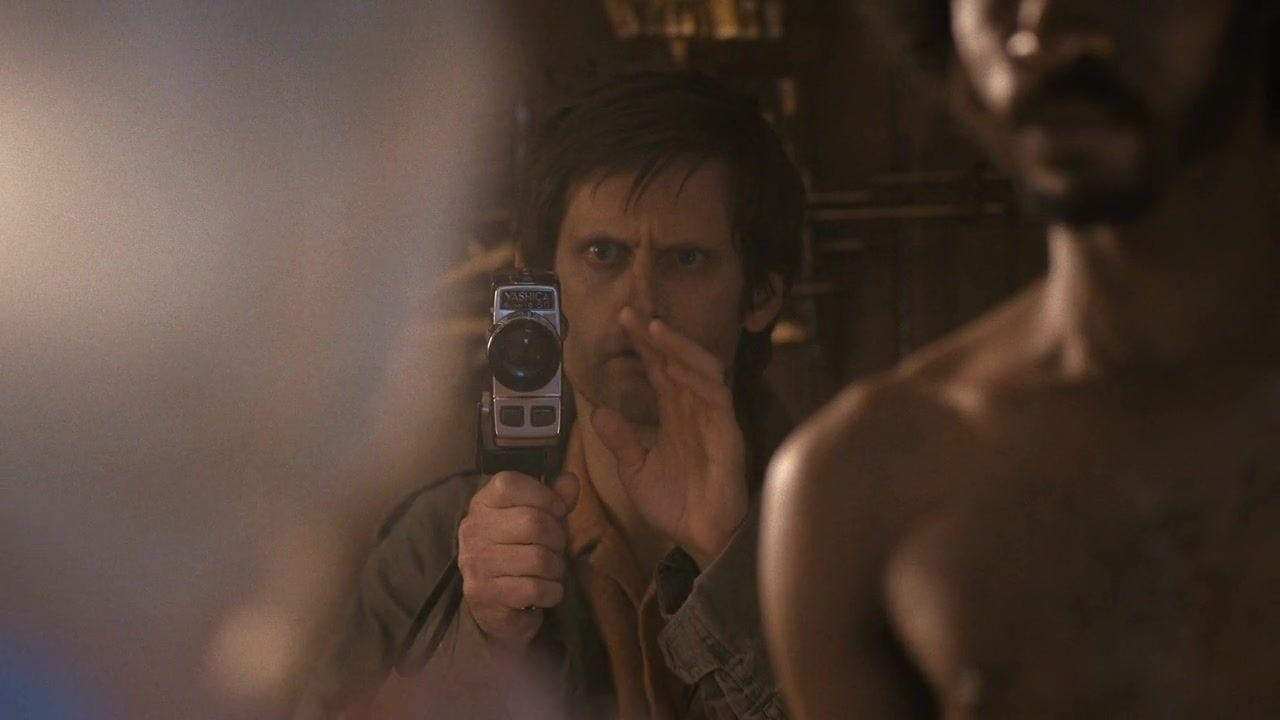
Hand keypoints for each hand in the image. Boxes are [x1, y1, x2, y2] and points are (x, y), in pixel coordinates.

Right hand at [457, 471, 578, 648]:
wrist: (498, 606)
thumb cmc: (521, 552)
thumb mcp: (539, 519)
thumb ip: (555, 498)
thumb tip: (570, 481)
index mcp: (483, 503)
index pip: (510, 483)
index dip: (544, 496)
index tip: (557, 512)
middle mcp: (472, 529)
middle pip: (533, 522)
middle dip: (558, 538)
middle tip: (555, 548)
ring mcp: (474, 562)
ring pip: (538, 558)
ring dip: (556, 567)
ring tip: (550, 570)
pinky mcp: (483, 593)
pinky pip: (534, 588)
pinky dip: (552, 591)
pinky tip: (546, 591)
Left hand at [591, 307, 748, 568]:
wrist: (699, 538)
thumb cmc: (674, 506)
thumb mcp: (635, 469)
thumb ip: (620, 439)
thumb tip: (598, 411)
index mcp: (675, 416)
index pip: (659, 370)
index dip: (644, 345)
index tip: (623, 321)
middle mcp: (694, 411)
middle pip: (677, 362)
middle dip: (656, 336)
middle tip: (631, 314)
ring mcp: (713, 420)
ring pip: (701, 370)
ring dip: (679, 348)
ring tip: (655, 330)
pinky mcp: (728, 434)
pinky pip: (717, 398)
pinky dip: (699, 380)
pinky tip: (678, 369)